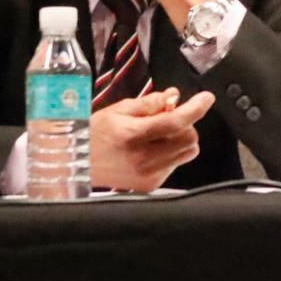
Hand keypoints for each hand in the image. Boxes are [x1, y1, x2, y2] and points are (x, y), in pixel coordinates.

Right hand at [90, 87, 214, 191]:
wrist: (75, 165)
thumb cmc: (93, 134)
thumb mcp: (117, 110)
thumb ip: (148, 103)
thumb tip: (173, 96)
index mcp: (132, 135)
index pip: (175, 122)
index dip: (195, 108)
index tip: (206, 98)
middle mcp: (142, 158)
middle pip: (189, 138)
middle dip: (184, 125)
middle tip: (166, 119)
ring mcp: (148, 174)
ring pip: (187, 152)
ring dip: (180, 139)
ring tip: (159, 135)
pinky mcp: (150, 185)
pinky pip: (175, 164)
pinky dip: (171, 154)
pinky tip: (151, 150)